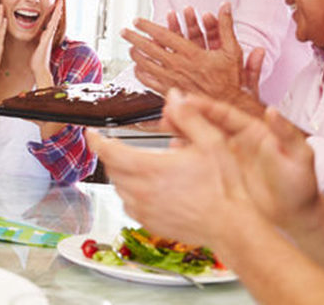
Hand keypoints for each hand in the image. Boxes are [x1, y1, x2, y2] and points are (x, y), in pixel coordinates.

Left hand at [29, 0, 61, 87]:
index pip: (50, 22)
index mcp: (45, 36)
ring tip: (60, 3)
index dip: (53, 13)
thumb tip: (41, 37)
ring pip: (54, 21)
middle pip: (55, 19)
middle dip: (57, 10)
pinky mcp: (47, 39)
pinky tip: (56, 14)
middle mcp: (49, 35)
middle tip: (60, 0)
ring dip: (57, 12)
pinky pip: (51, 27)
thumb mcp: (38, 47)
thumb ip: (40, 41)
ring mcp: (49, 37)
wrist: (39, 68)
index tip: (55, 5)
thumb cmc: (37, 60)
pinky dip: (54, 20)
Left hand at [84, 92, 253, 246]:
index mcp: (151, 168)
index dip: (96, 140)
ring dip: (121, 174)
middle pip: (112, 168)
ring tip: (136, 165)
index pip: (109, 152)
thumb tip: (174, 97)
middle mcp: (142, 191)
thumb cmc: (225, 187)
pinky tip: (147, 187)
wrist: (232, 225)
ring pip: (118, 187)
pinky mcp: (149, 223)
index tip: (91, 133)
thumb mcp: (211, 142)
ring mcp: (144, 210)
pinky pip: (129, 205)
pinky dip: (131, 193)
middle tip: (119, 145)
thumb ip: (188, 117)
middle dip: (111, 154)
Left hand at [122, 2, 262, 107]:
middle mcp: (179, 66)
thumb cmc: (229, 79)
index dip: (148, 26)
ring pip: (147, 65)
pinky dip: (141, 75)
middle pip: (149, 49)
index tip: (137, 21)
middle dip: (135, 38)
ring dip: (136, 55)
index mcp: (191, 54)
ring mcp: (172, 80)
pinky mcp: (171, 92)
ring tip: (129, 48)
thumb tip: (225, 6)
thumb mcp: (232, 50)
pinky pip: (150, 83)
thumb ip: (226, 26)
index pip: (164, 36)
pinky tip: (137, 69)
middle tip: (124, 31)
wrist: (227, 104)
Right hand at [172, 95, 317, 226]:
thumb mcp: (299, 157)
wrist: (297, 216)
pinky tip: (172, 154)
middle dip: (187, 115)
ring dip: (182, 132)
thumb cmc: (301, 186)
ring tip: (164, 127)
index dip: (206, 106)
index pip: (226, 114)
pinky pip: (200, 163)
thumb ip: (286, 134)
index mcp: (256, 132)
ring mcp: (228, 160)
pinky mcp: (222, 177)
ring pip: (200, 140)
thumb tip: (273, 112)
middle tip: (167, 110)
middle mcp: (238, 142)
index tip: (187, 99)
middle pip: (208, 123)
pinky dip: (185, 157)